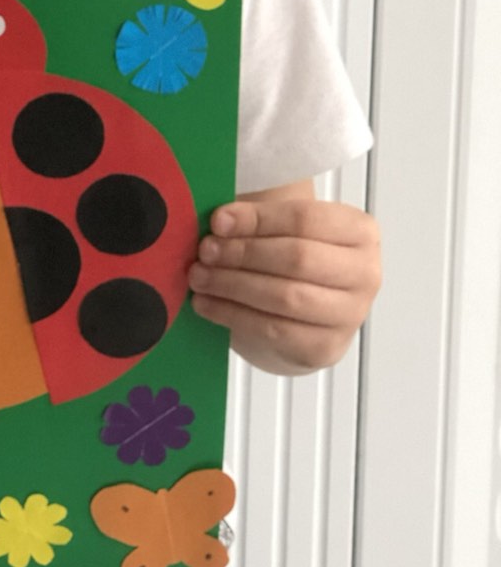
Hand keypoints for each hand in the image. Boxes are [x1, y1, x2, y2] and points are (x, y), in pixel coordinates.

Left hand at [188, 197, 380, 374]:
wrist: (305, 311)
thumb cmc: (291, 257)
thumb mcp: (282, 228)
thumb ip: (257, 219)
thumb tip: (220, 223)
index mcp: (359, 232)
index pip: (306, 219)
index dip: (258, 219)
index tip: (218, 221)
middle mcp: (365, 273)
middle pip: (298, 258)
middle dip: (243, 253)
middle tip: (205, 251)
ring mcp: (350, 315)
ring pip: (286, 297)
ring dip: (233, 284)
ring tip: (200, 276)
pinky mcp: (326, 347)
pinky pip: (274, 330)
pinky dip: (233, 315)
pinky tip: (208, 303)